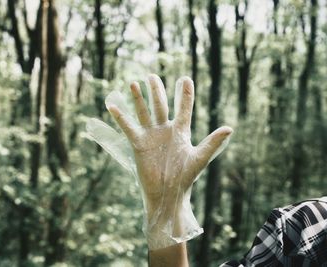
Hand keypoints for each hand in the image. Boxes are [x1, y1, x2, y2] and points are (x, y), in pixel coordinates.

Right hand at [106, 74, 232, 248]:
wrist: (167, 194)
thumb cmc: (184, 178)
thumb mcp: (199, 158)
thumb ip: (212, 143)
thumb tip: (229, 128)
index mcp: (181, 132)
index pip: (184, 109)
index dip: (185, 95)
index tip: (185, 79)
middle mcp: (165, 131)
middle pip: (160, 106)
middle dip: (156, 91)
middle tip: (152, 76)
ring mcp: (151, 136)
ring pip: (144, 113)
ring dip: (138, 99)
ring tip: (133, 83)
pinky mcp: (139, 144)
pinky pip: (128, 127)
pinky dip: (121, 117)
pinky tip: (112, 105)